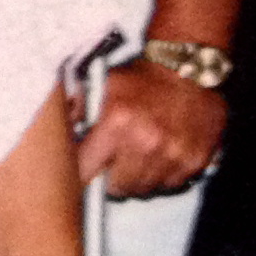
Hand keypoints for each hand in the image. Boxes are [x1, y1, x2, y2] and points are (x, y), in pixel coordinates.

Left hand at [73, 58, 225, 197]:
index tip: (88, 168)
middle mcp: (145, 143)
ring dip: (140, 178)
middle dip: (113, 176)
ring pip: (145, 189)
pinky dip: (165, 175)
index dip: (84, 172)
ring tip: (142, 156)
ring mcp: (173, 155)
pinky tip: (164, 155)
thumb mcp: (103, 83)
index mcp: (116, 123)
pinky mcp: (195, 161)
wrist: (190, 66)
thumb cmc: (142, 77)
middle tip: (118, 161)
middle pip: (117, 188)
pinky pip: (172, 184)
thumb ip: (77, 108)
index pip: (86, 171)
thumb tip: (61, 134)